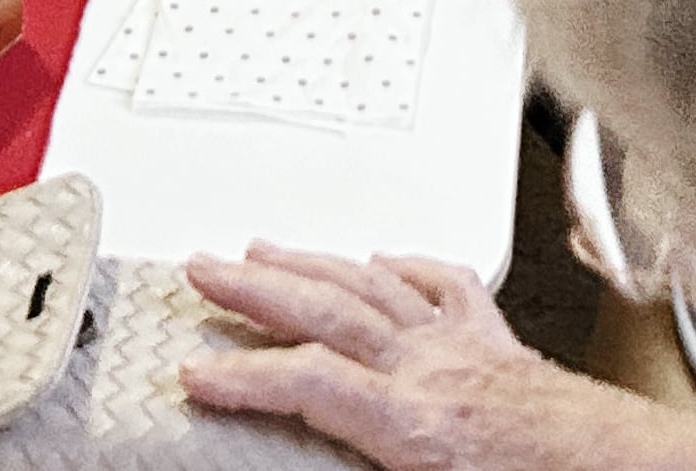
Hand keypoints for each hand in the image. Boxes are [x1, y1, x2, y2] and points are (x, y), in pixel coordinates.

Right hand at [179, 246, 695, 470]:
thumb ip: (366, 470)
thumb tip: (316, 464)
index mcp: (416, 425)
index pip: (306, 384)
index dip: (242, 376)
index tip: (194, 372)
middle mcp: (435, 373)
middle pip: (327, 311)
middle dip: (256, 288)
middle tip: (203, 271)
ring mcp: (468, 350)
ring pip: (373, 286)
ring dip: (310, 262)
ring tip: (261, 247)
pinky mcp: (501, 344)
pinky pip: (445, 287)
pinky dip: (402, 266)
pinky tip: (379, 257)